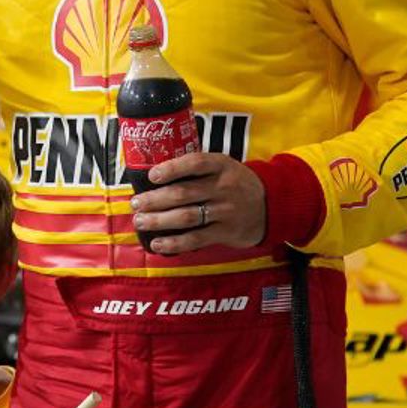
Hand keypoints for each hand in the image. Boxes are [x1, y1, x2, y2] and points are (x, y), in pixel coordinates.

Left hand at [129, 152, 266, 253]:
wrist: (272, 205)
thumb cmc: (235, 183)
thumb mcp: (223, 167)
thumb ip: (196, 169)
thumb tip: (153, 174)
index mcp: (221, 166)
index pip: (194, 164)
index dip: (171, 169)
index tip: (151, 176)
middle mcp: (223, 188)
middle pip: (183, 193)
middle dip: (154, 199)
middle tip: (135, 204)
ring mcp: (225, 211)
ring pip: (186, 217)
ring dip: (159, 220)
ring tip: (140, 221)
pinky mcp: (226, 232)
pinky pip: (196, 239)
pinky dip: (174, 242)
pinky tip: (157, 243)